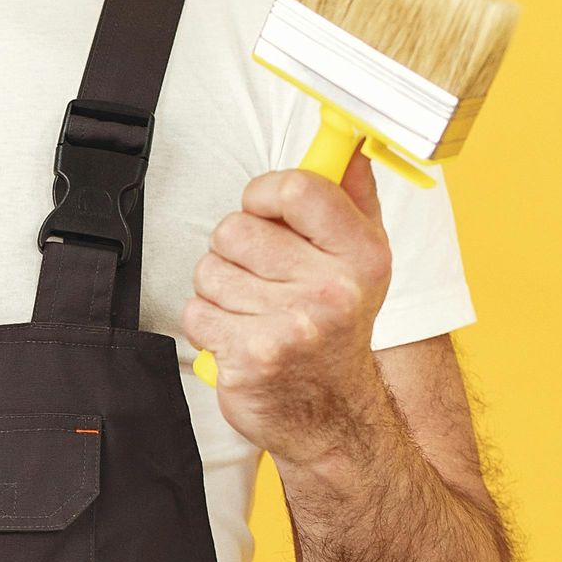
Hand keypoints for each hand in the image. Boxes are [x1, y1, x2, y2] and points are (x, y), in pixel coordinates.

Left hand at [181, 150, 393, 464]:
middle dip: (236, 251)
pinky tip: (240, 337)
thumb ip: (354, 199)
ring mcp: (291, 328)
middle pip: (236, 229)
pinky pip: (197, 312)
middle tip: (264, 278)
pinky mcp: (251, 359)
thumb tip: (349, 145)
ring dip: (221, 290)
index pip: (295, 189)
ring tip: (254, 311)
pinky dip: (209, 325)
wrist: (333, 416)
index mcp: (362, 255)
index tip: (268, 212)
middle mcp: (332, 291)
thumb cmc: (339, 328)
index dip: (264, 195)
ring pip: (210, 271)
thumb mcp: (364, 261)